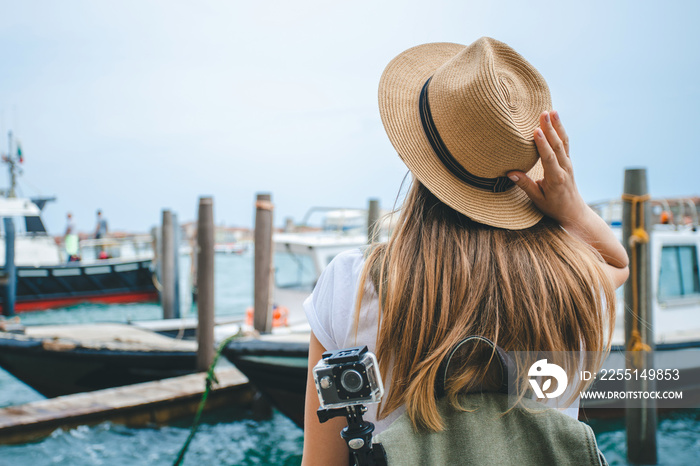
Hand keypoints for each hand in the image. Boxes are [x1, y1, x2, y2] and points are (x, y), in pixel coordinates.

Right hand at [507, 111, 586, 228]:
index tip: (536, 130)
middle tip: (544, 113)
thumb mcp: (537, 199)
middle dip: (550, 127)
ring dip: (557, 125)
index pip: (548, 157)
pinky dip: (560, 131)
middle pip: (557, 145)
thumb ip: (525, 185)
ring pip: (563, 142)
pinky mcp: (568, 162)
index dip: (542, 143)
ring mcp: (568, 164)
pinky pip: (565, 144)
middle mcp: (564, 168)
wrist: (573, 211)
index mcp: (556, 178)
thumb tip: (510, 173)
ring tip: (553, 111)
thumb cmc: (553, 207)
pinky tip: (556, 121)